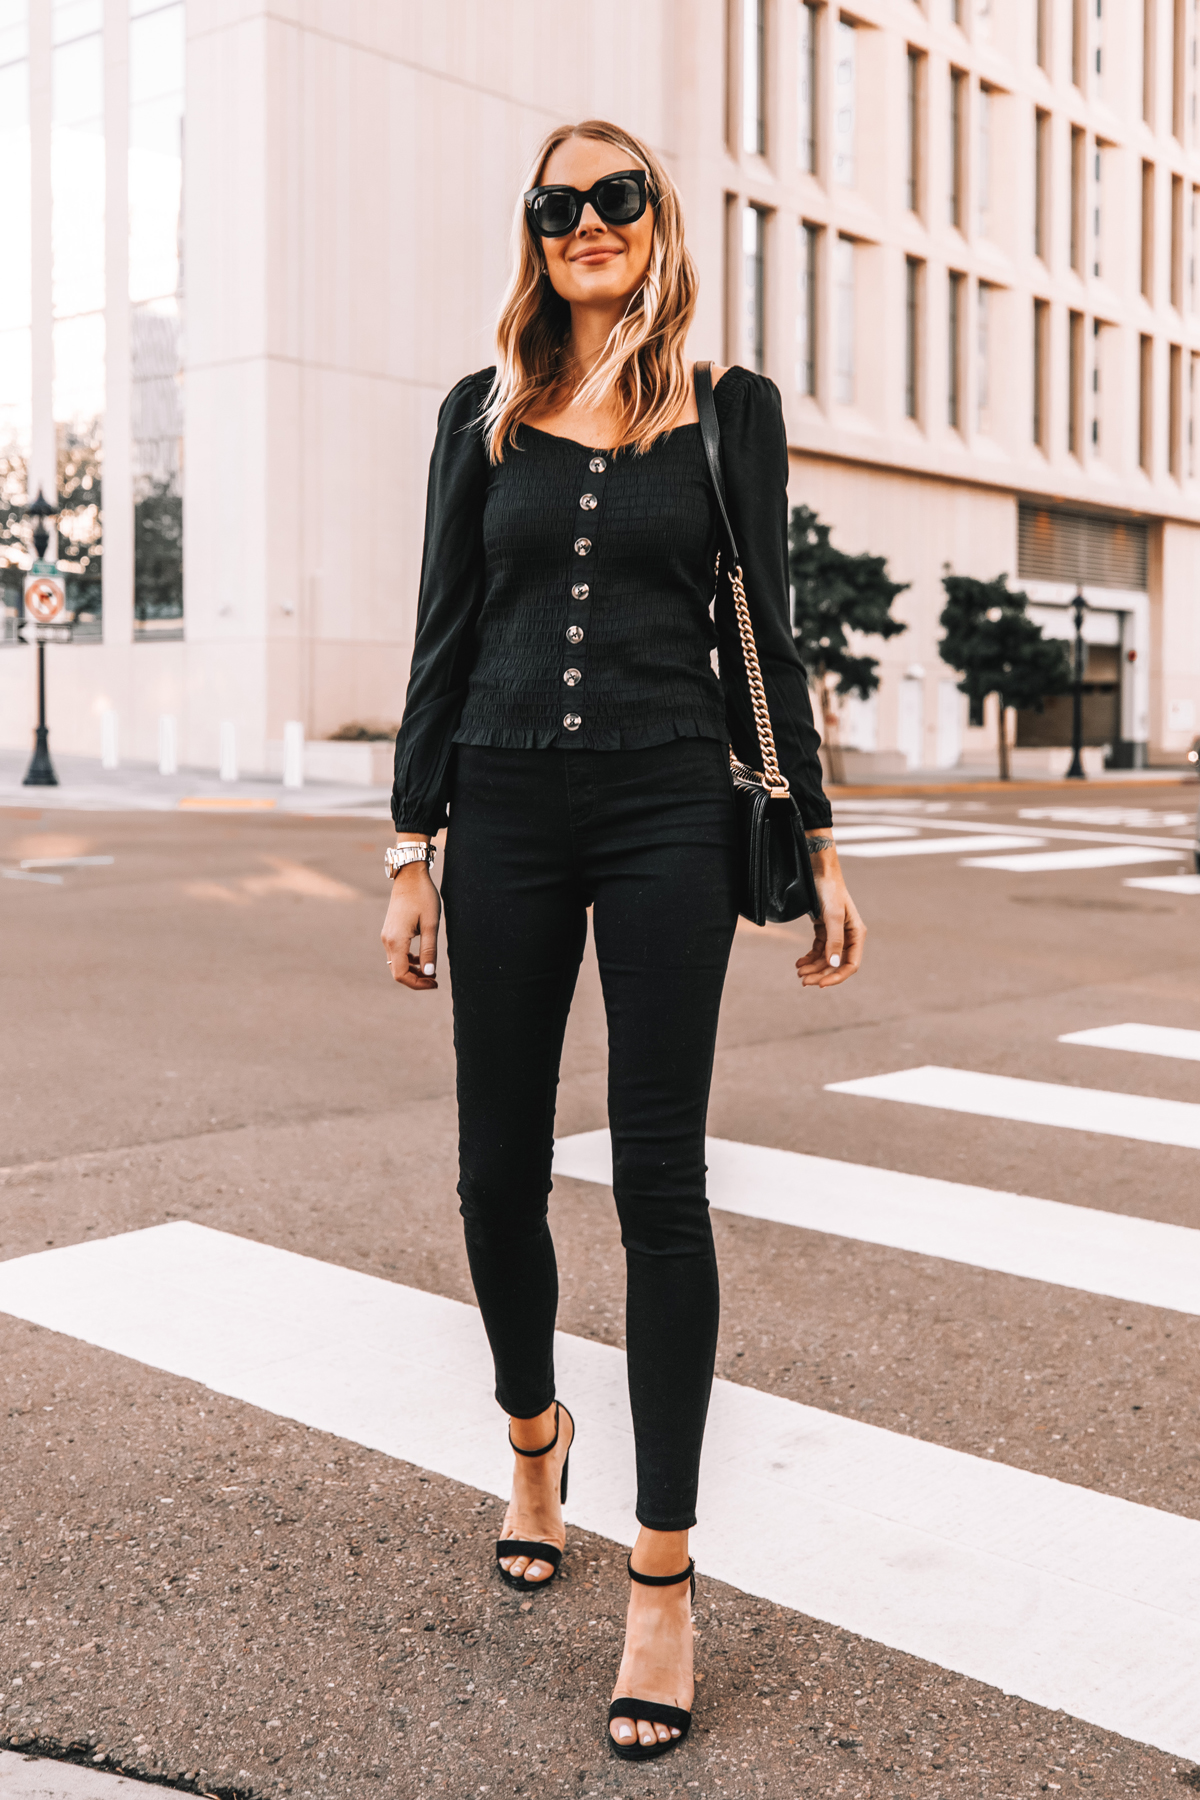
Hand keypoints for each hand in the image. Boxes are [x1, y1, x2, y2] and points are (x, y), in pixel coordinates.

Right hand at [381, 864, 441, 989]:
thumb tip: (430, 973)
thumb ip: (429, 950)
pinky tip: (423, 957)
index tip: (435, 982)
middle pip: (398, 971)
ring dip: (413, 970)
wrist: (409, 876)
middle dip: (416, 979)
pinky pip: (397, 954)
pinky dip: (409, 960)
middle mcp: (387, 941)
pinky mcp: (390, 932)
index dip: (418, 984)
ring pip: (397, 964)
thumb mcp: (431, 924)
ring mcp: (387, 936)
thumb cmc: (423, 897)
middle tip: (435, 979)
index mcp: (396, 941)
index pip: (401, 974)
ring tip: (432, 970)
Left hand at [795, 846, 864, 988]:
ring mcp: (836, 933)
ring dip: (813, 967)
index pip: (850, 964)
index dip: (837, 977)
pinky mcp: (824, 929)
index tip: (820, 984)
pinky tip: (799, 962)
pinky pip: (818, 949)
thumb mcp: (832, 916)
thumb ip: (834, 940)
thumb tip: (834, 964)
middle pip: (836, 964)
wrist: (819, 871)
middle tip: (802, 981)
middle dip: (820, 974)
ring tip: (799, 972)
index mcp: (856, 934)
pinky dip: (809, 957)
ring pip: (825, 958)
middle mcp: (848, 936)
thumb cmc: (829, 890)